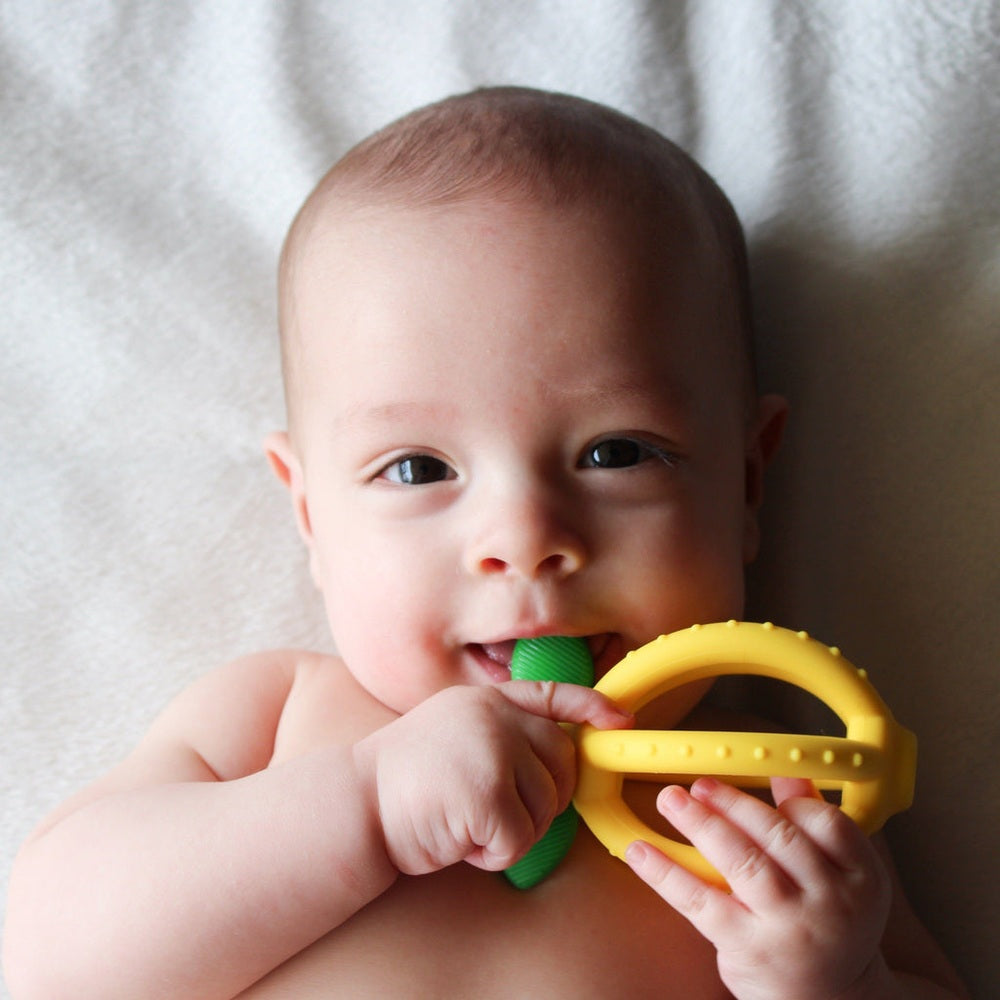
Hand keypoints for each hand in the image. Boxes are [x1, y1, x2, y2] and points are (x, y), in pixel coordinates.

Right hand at [358, 681, 631, 875]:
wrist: (352, 805)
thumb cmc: (402, 782)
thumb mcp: (453, 735)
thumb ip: (500, 734)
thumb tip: (558, 757)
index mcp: (486, 702)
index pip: (551, 694)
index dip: (591, 706)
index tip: (620, 719)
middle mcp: (495, 716)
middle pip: (562, 762)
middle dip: (544, 800)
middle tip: (497, 816)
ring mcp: (494, 750)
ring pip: (547, 807)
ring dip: (513, 832)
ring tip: (464, 823)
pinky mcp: (489, 792)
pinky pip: (521, 839)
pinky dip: (493, 855)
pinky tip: (458, 841)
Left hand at [625, 777, 891, 999]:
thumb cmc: (827, 926)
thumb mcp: (838, 879)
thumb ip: (814, 826)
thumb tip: (785, 774)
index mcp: (861, 879)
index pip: (828, 824)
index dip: (791, 802)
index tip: (759, 783)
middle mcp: (832, 903)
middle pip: (778, 838)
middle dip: (734, 804)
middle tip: (700, 784)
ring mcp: (789, 927)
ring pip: (742, 862)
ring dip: (701, 823)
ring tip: (670, 799)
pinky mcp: (748, 948)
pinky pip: (700, 901)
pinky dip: (665, 872)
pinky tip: (639, 850)